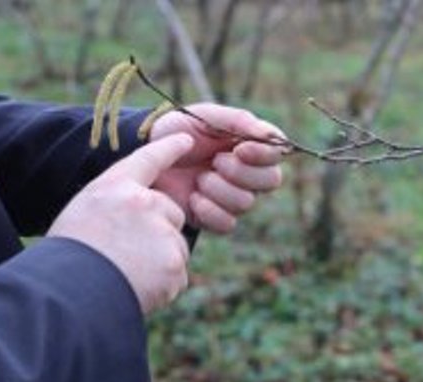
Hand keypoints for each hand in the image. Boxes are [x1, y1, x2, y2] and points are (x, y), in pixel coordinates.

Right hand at [48, 134, 194, 313]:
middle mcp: (144, 203)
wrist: (67, 292)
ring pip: (175, 247)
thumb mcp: (84, 216)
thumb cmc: (67, 257)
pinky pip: (177, 276)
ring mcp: (162, 232)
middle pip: (172, 213)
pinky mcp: (174, 262)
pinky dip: (162, 286)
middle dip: (160, 233)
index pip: (148, 159)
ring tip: (125, 274)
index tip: (187, 140)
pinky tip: (136, 288)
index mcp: (115, 187)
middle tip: (126, 254)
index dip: (168, 148)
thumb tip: (144, 221)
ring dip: (159, 263)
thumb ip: (118, 209)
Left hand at [149, 104, 285, 233]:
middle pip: (271, 180)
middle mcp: (248, 174)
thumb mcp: (204, 116)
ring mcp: (233, 197)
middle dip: (241, 172)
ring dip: (219, 188)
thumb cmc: (176, 131)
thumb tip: (270, 135)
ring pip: (247, 202)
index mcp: (250, 146)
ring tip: (198, 178)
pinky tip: (193, 198)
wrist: (144, 156)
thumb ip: (238, 120)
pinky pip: (228, 223)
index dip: (263, 154)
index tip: (240, 148)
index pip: (277, 155)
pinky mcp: (216, 218)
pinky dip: (209, 210)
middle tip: (215, 162)